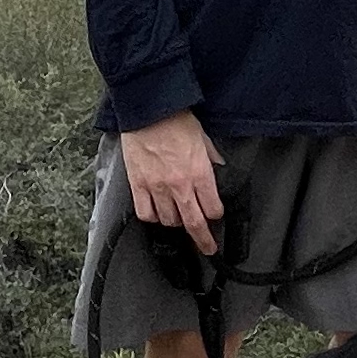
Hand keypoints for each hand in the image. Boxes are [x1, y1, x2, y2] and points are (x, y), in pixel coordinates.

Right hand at [121, 111, 222, 253]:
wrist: (148, 109)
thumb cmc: (174, 119)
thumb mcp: (203, 137)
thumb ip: (211, 157)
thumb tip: (217, 167)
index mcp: (200, 172)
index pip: (213, 208)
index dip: (216, 214)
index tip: (216, 216)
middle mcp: (180, 184)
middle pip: (194, 223)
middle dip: (203, 240)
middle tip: (208, 248)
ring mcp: (157, 187)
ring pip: (169, 220)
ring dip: (176, 222)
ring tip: (178, 218)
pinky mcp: (138, 185)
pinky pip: (145, 213)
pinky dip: (152, 217)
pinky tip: (156, 213)